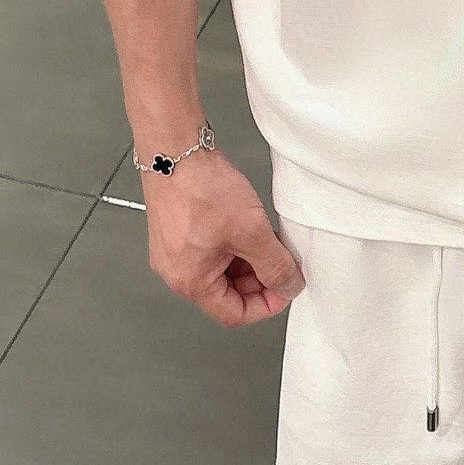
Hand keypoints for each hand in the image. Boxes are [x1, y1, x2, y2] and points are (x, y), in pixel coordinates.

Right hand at [142, 147, 304, 326]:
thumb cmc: (201, 188)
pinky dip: (233, 247)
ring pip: (221, 272)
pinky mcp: (177, 233)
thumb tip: (289, 286)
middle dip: (258, 280)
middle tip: (280, 260)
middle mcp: (177, 272)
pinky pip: (211, 252)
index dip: (266, 306)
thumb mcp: (251, 232)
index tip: (285, 288)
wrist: (174, 150)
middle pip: (227, 294)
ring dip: (248, 262)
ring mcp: (174, 252)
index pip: (234, 314)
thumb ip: (275, 265)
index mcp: (190, 282)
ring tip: (265, 239)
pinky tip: (247, 228)